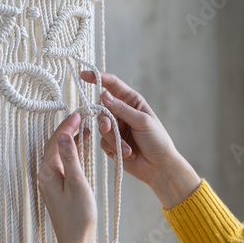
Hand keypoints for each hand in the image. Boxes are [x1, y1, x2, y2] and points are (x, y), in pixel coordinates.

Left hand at [38, 113, 96, 242]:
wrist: (77, 241)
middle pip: (55, 146)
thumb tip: (62, 135)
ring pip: (60, 154)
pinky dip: (73, 153)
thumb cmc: (78, 215)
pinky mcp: (60, 188)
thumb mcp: (77, 182)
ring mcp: (53, 182)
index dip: (66, 126)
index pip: (54, 142)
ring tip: (86, 128)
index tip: (78, 114)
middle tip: (82, 117)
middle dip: (68, 130)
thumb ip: (70, 157)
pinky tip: (82, 148)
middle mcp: (46, 175)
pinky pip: (65, 164)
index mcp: (47, 173)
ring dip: (71, 141)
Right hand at [81, 71, 200, 208]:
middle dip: (105, 120)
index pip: (112, 85)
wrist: (159, 166)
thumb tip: (103, 95)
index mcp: (131, 101)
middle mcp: (121, 112)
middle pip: (102, 109)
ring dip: (114, 139)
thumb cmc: (157, 140)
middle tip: (108, 127)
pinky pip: (104, 142)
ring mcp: (116, 128)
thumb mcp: (142, 121)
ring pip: (102, 128)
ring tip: (127, 149)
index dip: (98, 78)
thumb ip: (121, 109)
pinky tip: (128, 154)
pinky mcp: (112, 143)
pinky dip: (115, 148)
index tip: (84, 75)